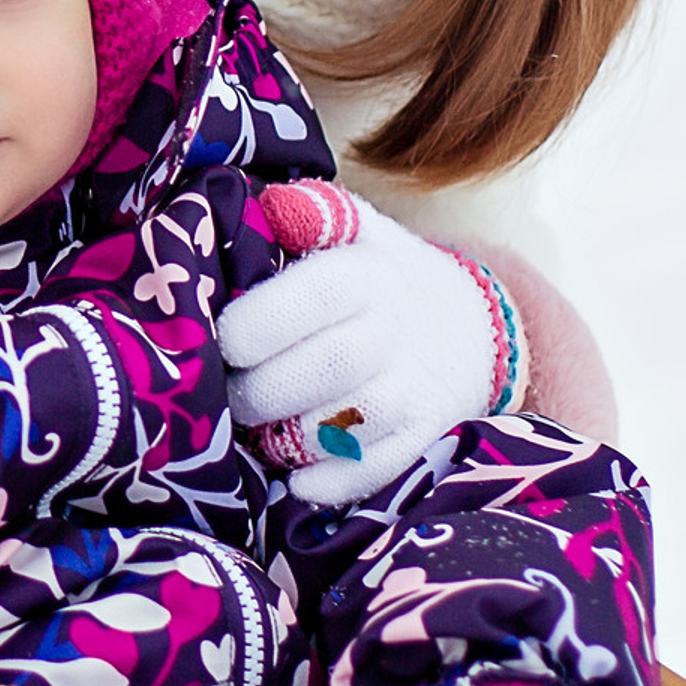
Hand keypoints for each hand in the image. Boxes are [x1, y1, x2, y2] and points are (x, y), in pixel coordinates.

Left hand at [218, 183, 522, 504]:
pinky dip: (331, 482)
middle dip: (258, 391)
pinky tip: (295, 479)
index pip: (314, 297)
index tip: (219, 340)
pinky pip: (377, 470)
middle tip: (222, 394)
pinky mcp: (424, 434)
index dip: (256, 324)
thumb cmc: (378, 273)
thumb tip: (268, 203)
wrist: (466, 325)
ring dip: (288, 438)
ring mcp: (413, 387)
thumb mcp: (352, 226)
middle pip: (326, 368)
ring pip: (349, 425)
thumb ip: (306, 211)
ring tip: (255, 431)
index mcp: (365, 272)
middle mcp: (393, 331)